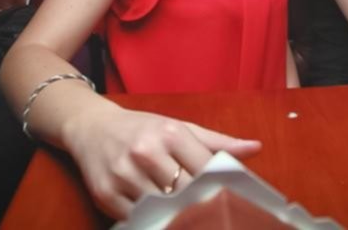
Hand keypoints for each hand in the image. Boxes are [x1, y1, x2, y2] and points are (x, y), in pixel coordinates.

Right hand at [64, 104, 260, 219]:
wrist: (92, 127)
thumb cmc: (142, 129)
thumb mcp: (179, 127)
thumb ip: (217, 142)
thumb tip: (256, 147)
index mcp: (169, 133)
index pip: (204, 169)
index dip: (219, 188)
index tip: (231, 200)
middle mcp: (146, 151)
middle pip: (184, 192)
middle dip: (199, 205)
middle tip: (214, 216)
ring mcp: (123, 174)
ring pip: (161, 208)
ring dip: (176, 217)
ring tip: (190, 219)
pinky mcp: (105, 194)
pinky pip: (136, 219)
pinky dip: (151, 221)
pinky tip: (162, 218)